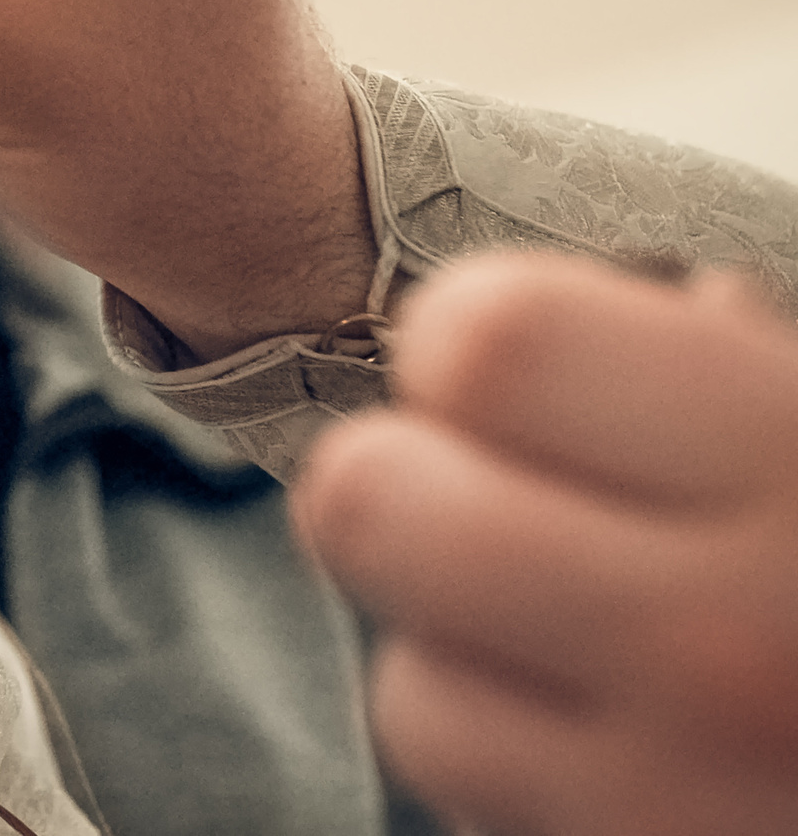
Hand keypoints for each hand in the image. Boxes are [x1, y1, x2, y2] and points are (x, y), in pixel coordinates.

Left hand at [292, 254, 797, 835]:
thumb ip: (708, 367)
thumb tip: (515, 330)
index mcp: (793, 461)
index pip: (488, 339)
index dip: (469, 339)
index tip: (522, 368)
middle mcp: (727, 638)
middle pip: (364, 500)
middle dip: (407, 483)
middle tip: (502, 492)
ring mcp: (673, 793)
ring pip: (404, 682)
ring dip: (465, 648)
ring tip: (595, 632)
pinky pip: (466, 794)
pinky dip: (513, 758)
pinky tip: (620, 732)